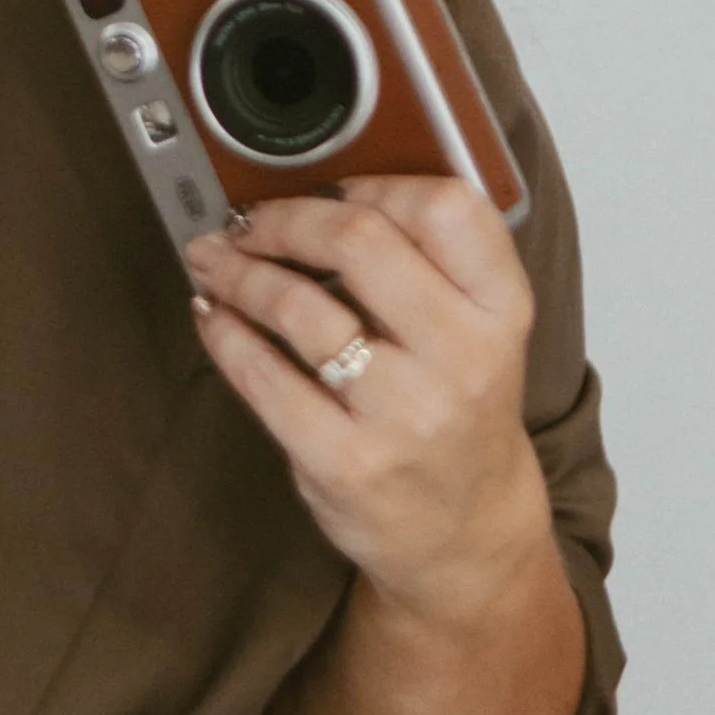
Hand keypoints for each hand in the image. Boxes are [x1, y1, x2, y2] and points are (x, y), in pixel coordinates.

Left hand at [184, 174, 550, 622]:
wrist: (466, 533)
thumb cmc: (458, 415)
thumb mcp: (480, 331)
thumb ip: (428, 263)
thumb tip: (320, 193)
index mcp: (502, 310)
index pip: (447, 208)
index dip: (373, 182)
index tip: (329, 186)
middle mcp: (463, 358)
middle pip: (359, 242)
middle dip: (283, 219)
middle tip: (247, 222)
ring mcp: (403, 415)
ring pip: (298, 307)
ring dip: (237, 273)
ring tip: (213, 262)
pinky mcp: (343, 461)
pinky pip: (263, 378)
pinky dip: (224, 335)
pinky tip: (213, 317)